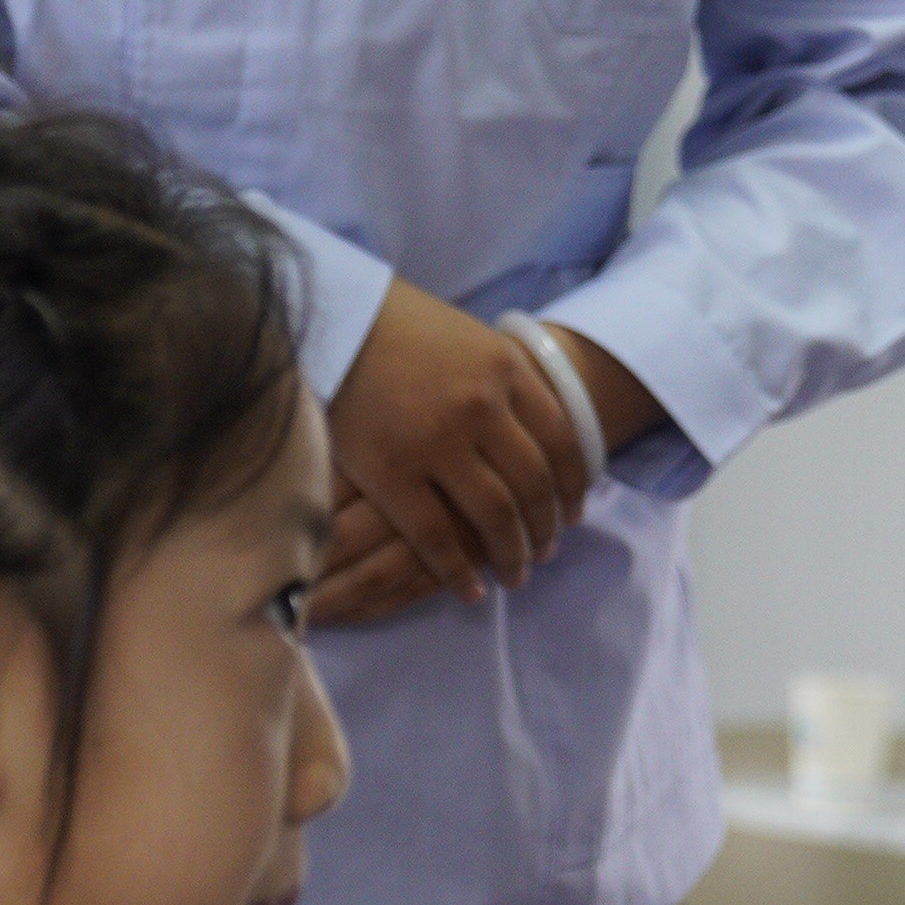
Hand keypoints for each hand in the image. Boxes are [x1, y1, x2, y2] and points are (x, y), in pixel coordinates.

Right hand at [320, 276, 592, 614]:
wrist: (330, 317)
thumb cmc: (397, 326)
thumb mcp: (468, 338)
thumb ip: (501, 381)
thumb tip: (532, 431)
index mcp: (507, 367)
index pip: (562, 441)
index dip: (572, 486)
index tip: (573, 512)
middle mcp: (483, 405)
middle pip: (533, 485)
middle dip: (545, 527)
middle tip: (545, 552)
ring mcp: (439, 442)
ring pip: (495, 516)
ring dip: (513, 553)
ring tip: (517, 575)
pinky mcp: (392, 474)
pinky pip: (437, 537)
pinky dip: (459, 570)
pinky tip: (472, 588)